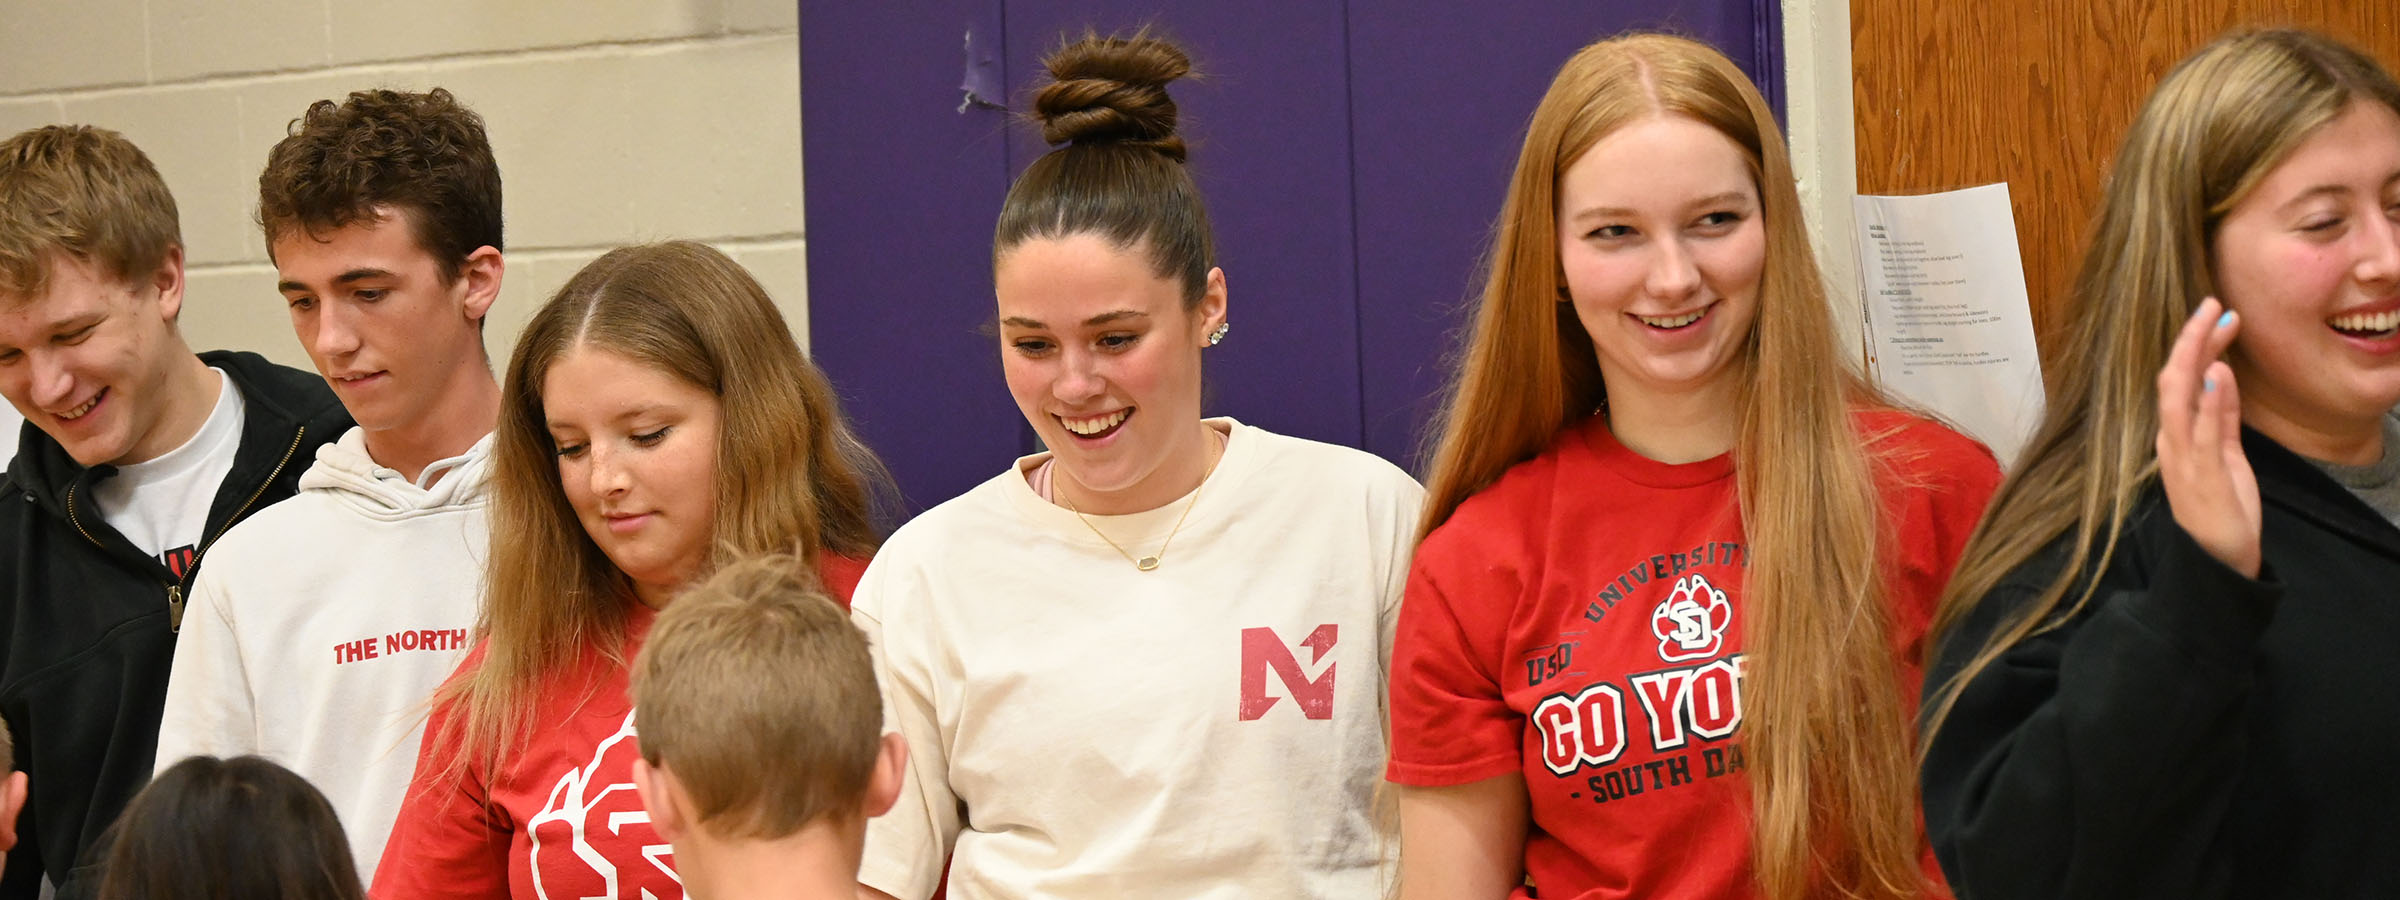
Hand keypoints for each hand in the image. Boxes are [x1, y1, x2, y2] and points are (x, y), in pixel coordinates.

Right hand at [2155, 297, 2261, 577]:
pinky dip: (2210, 403)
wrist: (2219, 563)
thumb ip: (2224, 417)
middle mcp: (2172, 442)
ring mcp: (2183, 459)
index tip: (2215, 313)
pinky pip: (2204, 434)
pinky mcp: (2201, 477)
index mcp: (2177, 436)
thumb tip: (2224, 373)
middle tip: (2210, 303)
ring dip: (2197, 358)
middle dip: (2190, 340)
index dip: (2196, 345)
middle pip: (2174, 380)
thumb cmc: (2223, 511)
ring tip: (2212, 324)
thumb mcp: (2228, 455)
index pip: (2182, 381)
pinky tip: (2218, 375)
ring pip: (2180, 399)